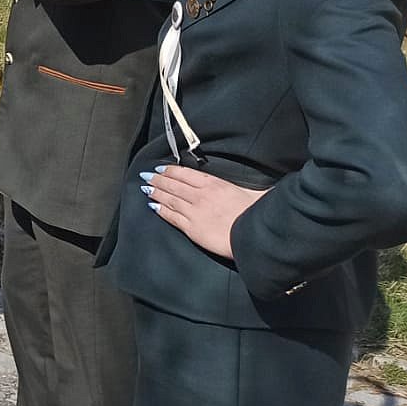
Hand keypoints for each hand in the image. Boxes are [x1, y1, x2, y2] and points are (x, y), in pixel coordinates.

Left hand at [141, 165, 265, 259]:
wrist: (253, 237)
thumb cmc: (258, 215)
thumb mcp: (256, 193)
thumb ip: (251, 188)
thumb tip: (261, 188)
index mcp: (214, 184)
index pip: (185, 173)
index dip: (170, 170)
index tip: (160, 168)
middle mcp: (200, 196)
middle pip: (173, 185)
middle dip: (158, 180)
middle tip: (146, 176)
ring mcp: (194, 212)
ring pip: (169, 199)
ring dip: (156, 193)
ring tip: (146, 188)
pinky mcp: (191, 228)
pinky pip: (171, 216)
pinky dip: (160, 210)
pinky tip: (153, 206)